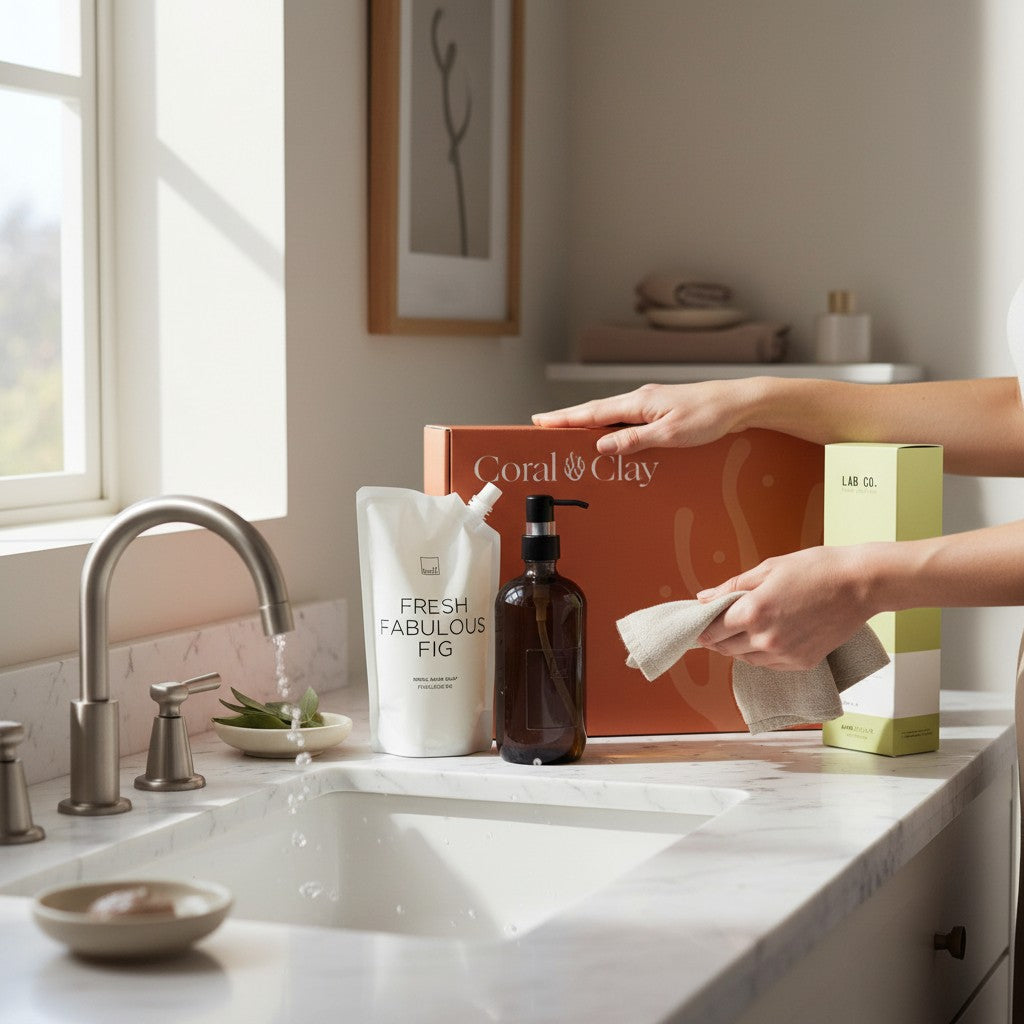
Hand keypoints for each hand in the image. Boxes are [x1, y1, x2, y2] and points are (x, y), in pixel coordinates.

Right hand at [532, 380, 759, 453]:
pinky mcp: (661, 408)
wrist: (739, 403)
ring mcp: (650, 402)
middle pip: (595, 410)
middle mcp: (640, 398)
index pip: (592, 412)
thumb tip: (602, 446)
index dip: (565, 418)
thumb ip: (635, 441)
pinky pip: (626, 417)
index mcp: (638, 402)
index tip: (540, 421)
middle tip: (543, 424)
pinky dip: (610, 424)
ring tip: (568, 429)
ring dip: (588, 421)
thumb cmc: (709, 416)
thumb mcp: (670, 435)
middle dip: (568, 418)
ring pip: (610, 413)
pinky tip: (609, 433)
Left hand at [695, 545, 874, 670]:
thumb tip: (703, 598)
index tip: (699, 621)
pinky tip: (767, 636)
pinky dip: (761, 654)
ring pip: (745, 659)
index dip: (702, 627)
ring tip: (747, 626)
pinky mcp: (802, 663)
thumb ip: (732, 587)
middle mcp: (766, 639)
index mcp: (754, 612)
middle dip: (717, 637)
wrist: (861, 584)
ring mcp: (785, 655)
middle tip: (719, 623)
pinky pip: (768, 665)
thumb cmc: (817, 569)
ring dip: (738, 646)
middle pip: (725, 648)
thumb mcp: (768, 568)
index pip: (711, 631)